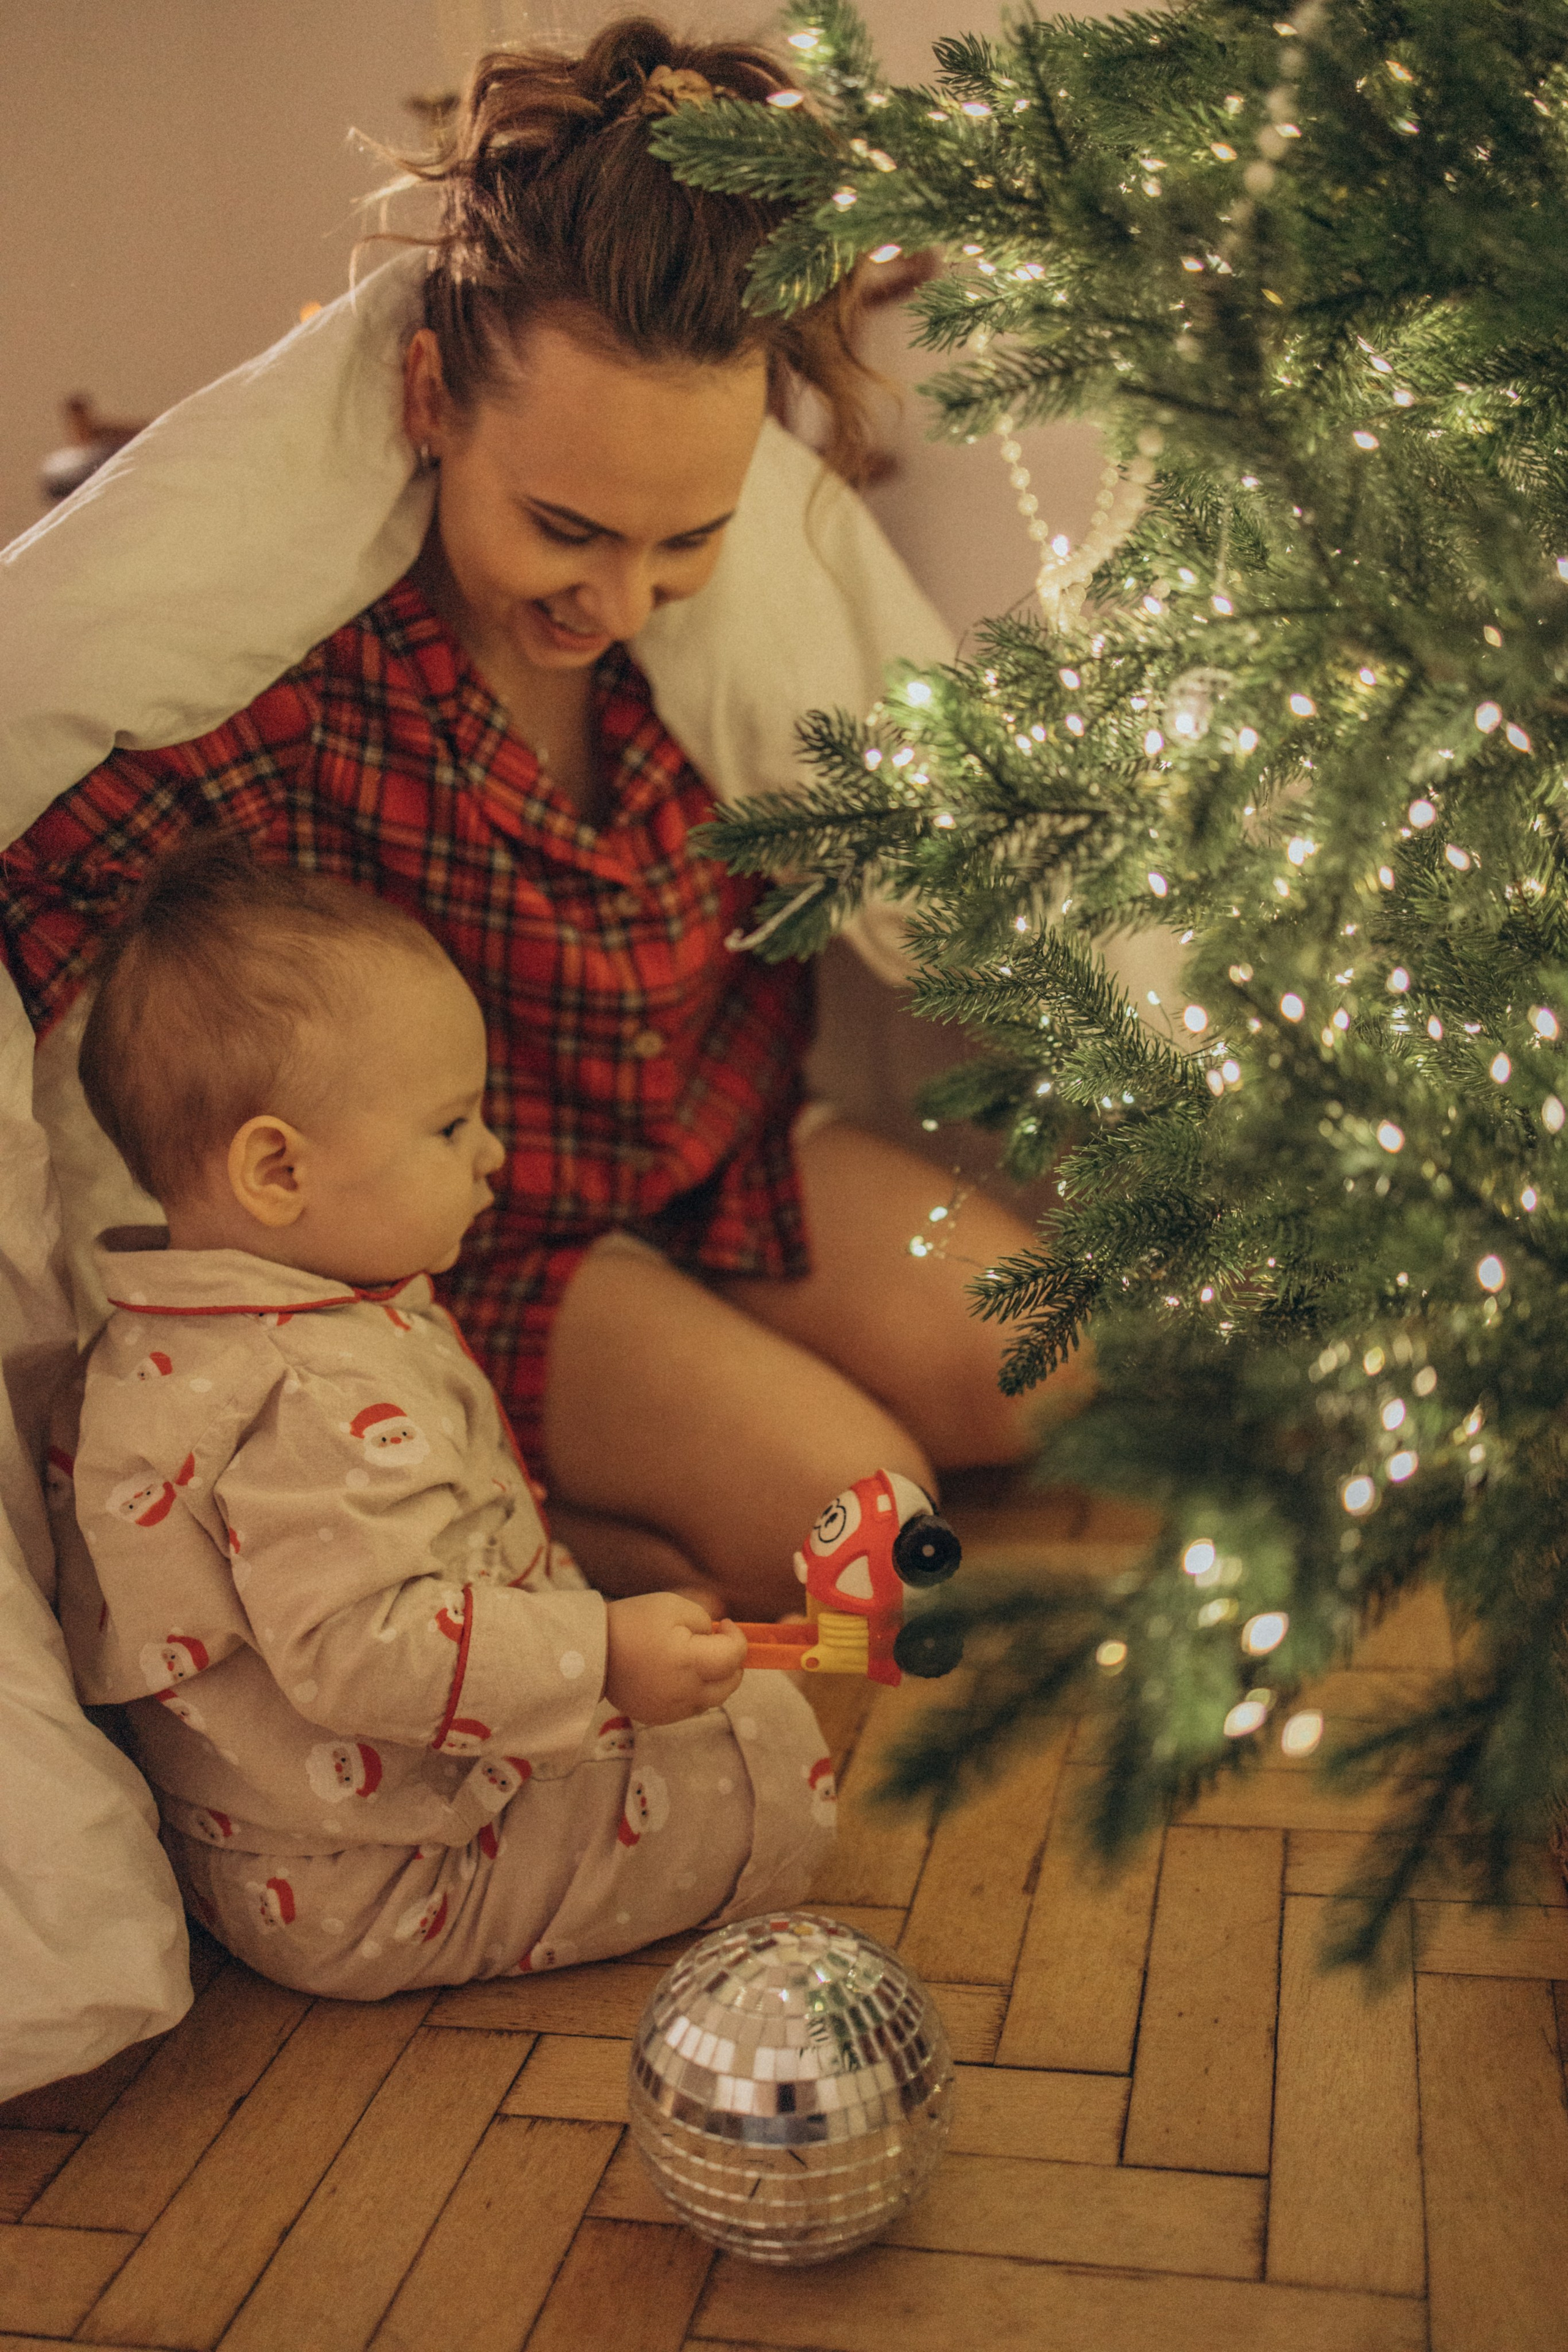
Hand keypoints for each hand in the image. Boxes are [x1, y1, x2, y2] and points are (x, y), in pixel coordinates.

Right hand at [603, 1590, 747, 1724]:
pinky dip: (695, 1692)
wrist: (592, 1651)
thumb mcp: (672, 1606)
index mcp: (690, 1663)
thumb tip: (717, 1637)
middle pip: (730, 1685)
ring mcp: (672, 1710)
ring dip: (716, 1679)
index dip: (737, 1638)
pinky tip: (680, 1674)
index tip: (726, 1624)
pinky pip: (691, 1708)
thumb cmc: (632, 1623)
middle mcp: (686, 1693)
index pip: (734, 1657)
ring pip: (713, 1699)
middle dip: (732, 1662)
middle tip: (720, 1643)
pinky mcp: (659, 1718)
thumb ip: (704, 1622)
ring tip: (698, 1657)